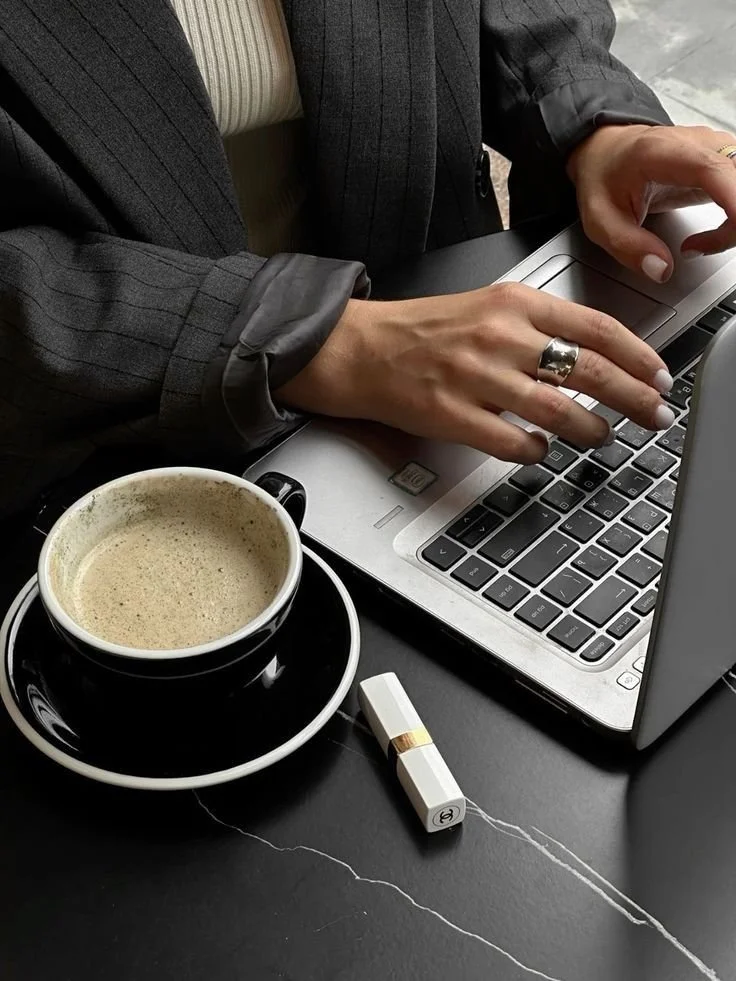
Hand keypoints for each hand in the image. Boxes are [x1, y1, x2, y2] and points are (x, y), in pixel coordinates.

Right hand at [275, 284, 673, 464]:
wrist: (362, 349)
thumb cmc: (426, 331)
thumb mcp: (489, 307)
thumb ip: (540, 325)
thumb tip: (596, 356)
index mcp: (513, 303)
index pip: (596, 328)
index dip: (638, 356)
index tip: (658, 376)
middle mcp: (498, 336)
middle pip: (589, 370)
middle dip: (634, 398)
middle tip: (654, 415)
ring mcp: (475, 377)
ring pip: (557, 410)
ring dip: (591, 429)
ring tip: (604, 436)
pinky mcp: (452, 415)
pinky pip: (513, 442)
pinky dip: (536, 451)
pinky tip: (540, 449)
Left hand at [566, 123, 735, 281]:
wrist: (605, 151)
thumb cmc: (604, 176)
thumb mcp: (601, 219)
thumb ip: (628, 246)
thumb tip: (661, 269)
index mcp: (667, 152)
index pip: (714, 170)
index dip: (734, 200)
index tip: (735, 227)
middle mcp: (700, 145)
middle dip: (733, 224)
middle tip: (699, 249)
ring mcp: (715, 152)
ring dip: (734, 224)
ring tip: (698, 245)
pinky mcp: (723, 165)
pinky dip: (735, 219)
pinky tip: (712, 234)